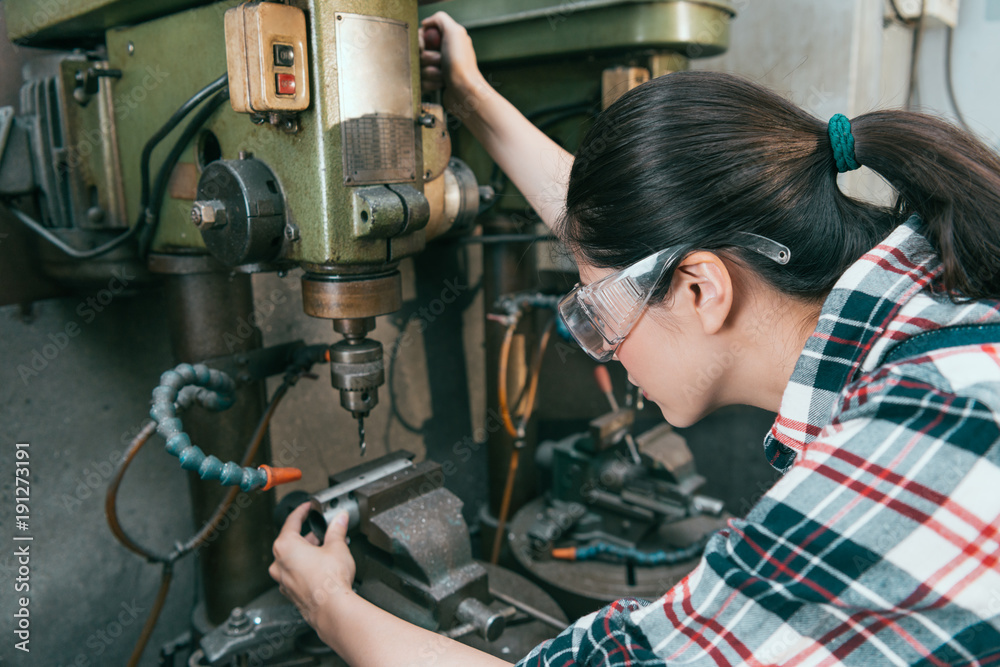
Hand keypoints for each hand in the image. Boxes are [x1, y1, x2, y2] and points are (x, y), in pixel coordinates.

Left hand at [268, 503, 355, 625]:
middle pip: (290, 541)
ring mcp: (283, 580)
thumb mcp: (337, 546)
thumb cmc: (329, 581)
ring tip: (324, 550)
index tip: (307, 507)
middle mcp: (279, 563)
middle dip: (307, 534)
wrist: (332, 609)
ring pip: (291, 559)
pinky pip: (295, 574)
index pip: (292, 521)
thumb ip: (337, 530)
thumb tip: (340, 519)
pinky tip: (320, 568)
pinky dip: (305, 568)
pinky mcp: (291, 593)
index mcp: (286, 546)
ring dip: (306, 552)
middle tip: (321, 530)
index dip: (302, 511)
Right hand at [419, 12, 485, 111]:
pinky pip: (421, 82)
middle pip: (418, 52)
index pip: (421, 36)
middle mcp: (442, 53)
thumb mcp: (454, 32)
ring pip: (419, 68)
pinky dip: (430, 84)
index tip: (424, 46)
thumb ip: (440, 19)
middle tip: (440, 61)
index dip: (420, 42)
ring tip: (443, 75)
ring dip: (430, 72)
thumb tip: (425, 23)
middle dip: (427, 58)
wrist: (465, 92)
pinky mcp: (433, 84)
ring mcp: (437, 69)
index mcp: (446, 40)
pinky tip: (441, 84)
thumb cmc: (461, 64)